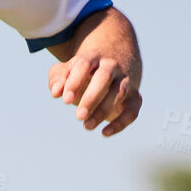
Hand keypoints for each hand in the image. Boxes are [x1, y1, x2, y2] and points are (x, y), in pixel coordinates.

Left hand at [48, 10, 142, 136]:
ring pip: (118, 93)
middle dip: (91, 97)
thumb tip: (55, 92)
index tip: (65, 101)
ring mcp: (125, 81)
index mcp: (93, 57)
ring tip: (86, 126)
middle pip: (104, 76)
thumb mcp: (68, 69)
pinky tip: (104, 133)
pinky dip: (121, 123)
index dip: (75, 82)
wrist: (119, 59)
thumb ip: (57, 78)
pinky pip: (132, 110)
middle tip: (78, 116)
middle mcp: (112, 66)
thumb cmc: (85, 70)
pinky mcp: (134, 97)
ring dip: (103, 111)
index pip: (84, 64)